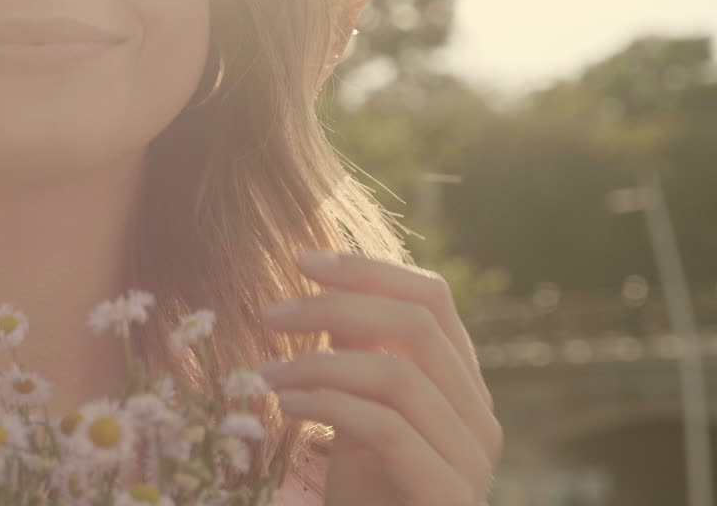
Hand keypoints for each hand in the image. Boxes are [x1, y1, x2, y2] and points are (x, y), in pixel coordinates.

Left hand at [259, 251, 502, 505]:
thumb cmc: (364, 492)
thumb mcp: (354, 412)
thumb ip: (352, 355)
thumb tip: (320, 289)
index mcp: (461, 384)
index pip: (432, 297)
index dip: (368, 269)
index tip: (302, 260)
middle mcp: (479, 415)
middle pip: (416, 325)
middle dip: (334, 307)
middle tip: (269, 313)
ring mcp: (473, 458)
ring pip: (400, 373)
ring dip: (317, 363)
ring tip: (264, 374)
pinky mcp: (449, 495)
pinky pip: (388, 429)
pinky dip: (328, 405)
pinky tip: (285, 405)